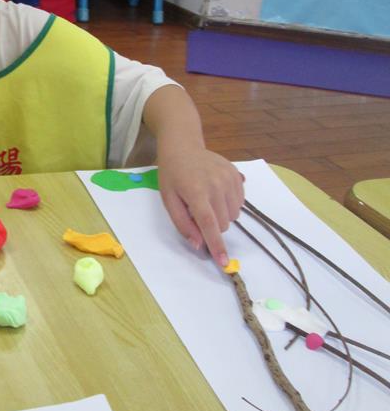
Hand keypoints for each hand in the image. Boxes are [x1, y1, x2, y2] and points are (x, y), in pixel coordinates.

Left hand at [157, 147, 244, 266]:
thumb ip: (183, 224)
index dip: (216, 245)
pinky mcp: (236, 174)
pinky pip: (240, 202)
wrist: (183, 147)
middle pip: (223, 224)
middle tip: (198, 211)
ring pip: (234, 215)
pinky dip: (230, 204)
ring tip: (207, 200)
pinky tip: (216, 193)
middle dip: (212, 226)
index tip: (223, 263)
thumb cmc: (172, 175)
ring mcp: (229, 178)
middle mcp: (216, 185)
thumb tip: (199, 244)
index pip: (209, 224)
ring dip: (222, 216)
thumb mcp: (169, 200)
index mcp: (196, 192)